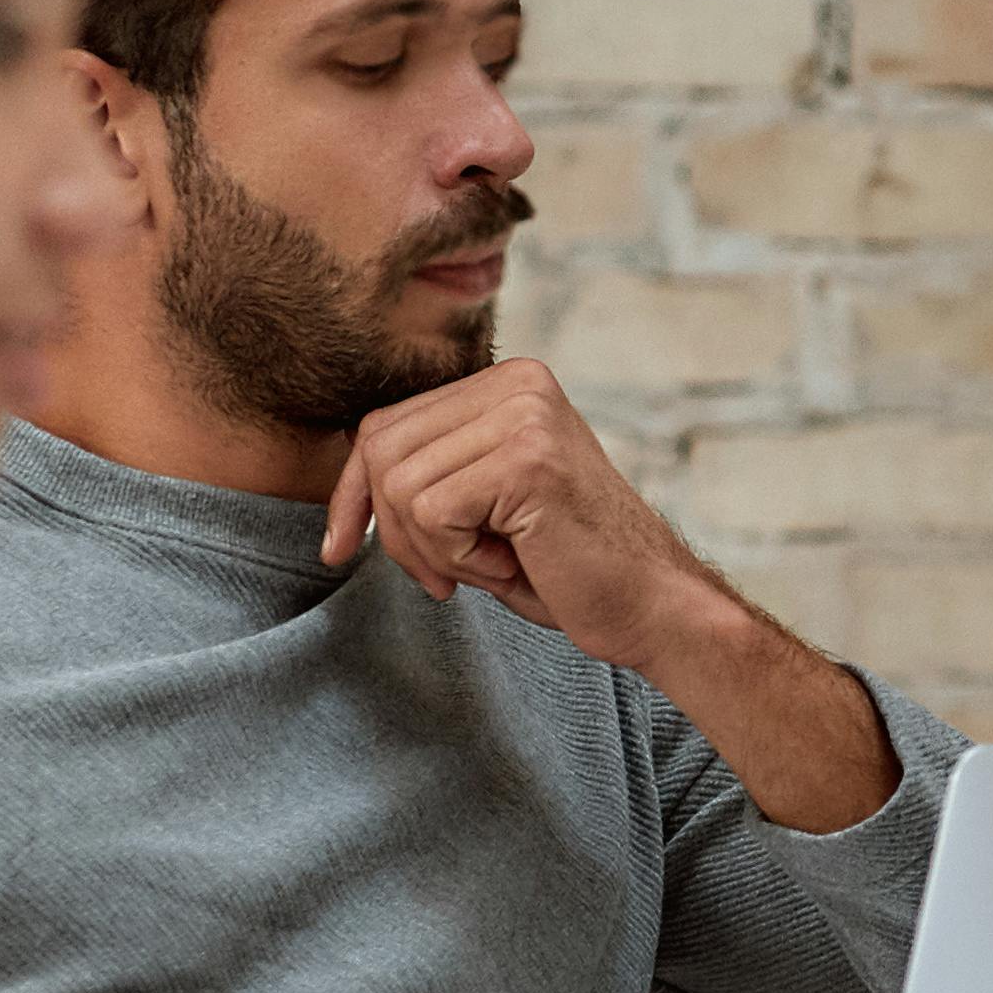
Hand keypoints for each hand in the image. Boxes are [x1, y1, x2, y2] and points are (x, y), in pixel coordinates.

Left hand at [327, 360, 729, 666]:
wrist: (652, 608)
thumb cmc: (566, 568)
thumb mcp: (482, 506)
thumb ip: (428, 473)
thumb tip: (346, 476)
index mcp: (509, 383)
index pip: (385, 423)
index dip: (352, 493)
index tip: (341, 547)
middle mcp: (519, 383)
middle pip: (381, 447)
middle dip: (391, 530)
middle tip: (444, 578)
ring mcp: (525, 416)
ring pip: (400, 485)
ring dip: (431, 549)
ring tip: (493, 565)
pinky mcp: (527, 460)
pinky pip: (432, 513)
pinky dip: (459, 559)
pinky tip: (513, 565)